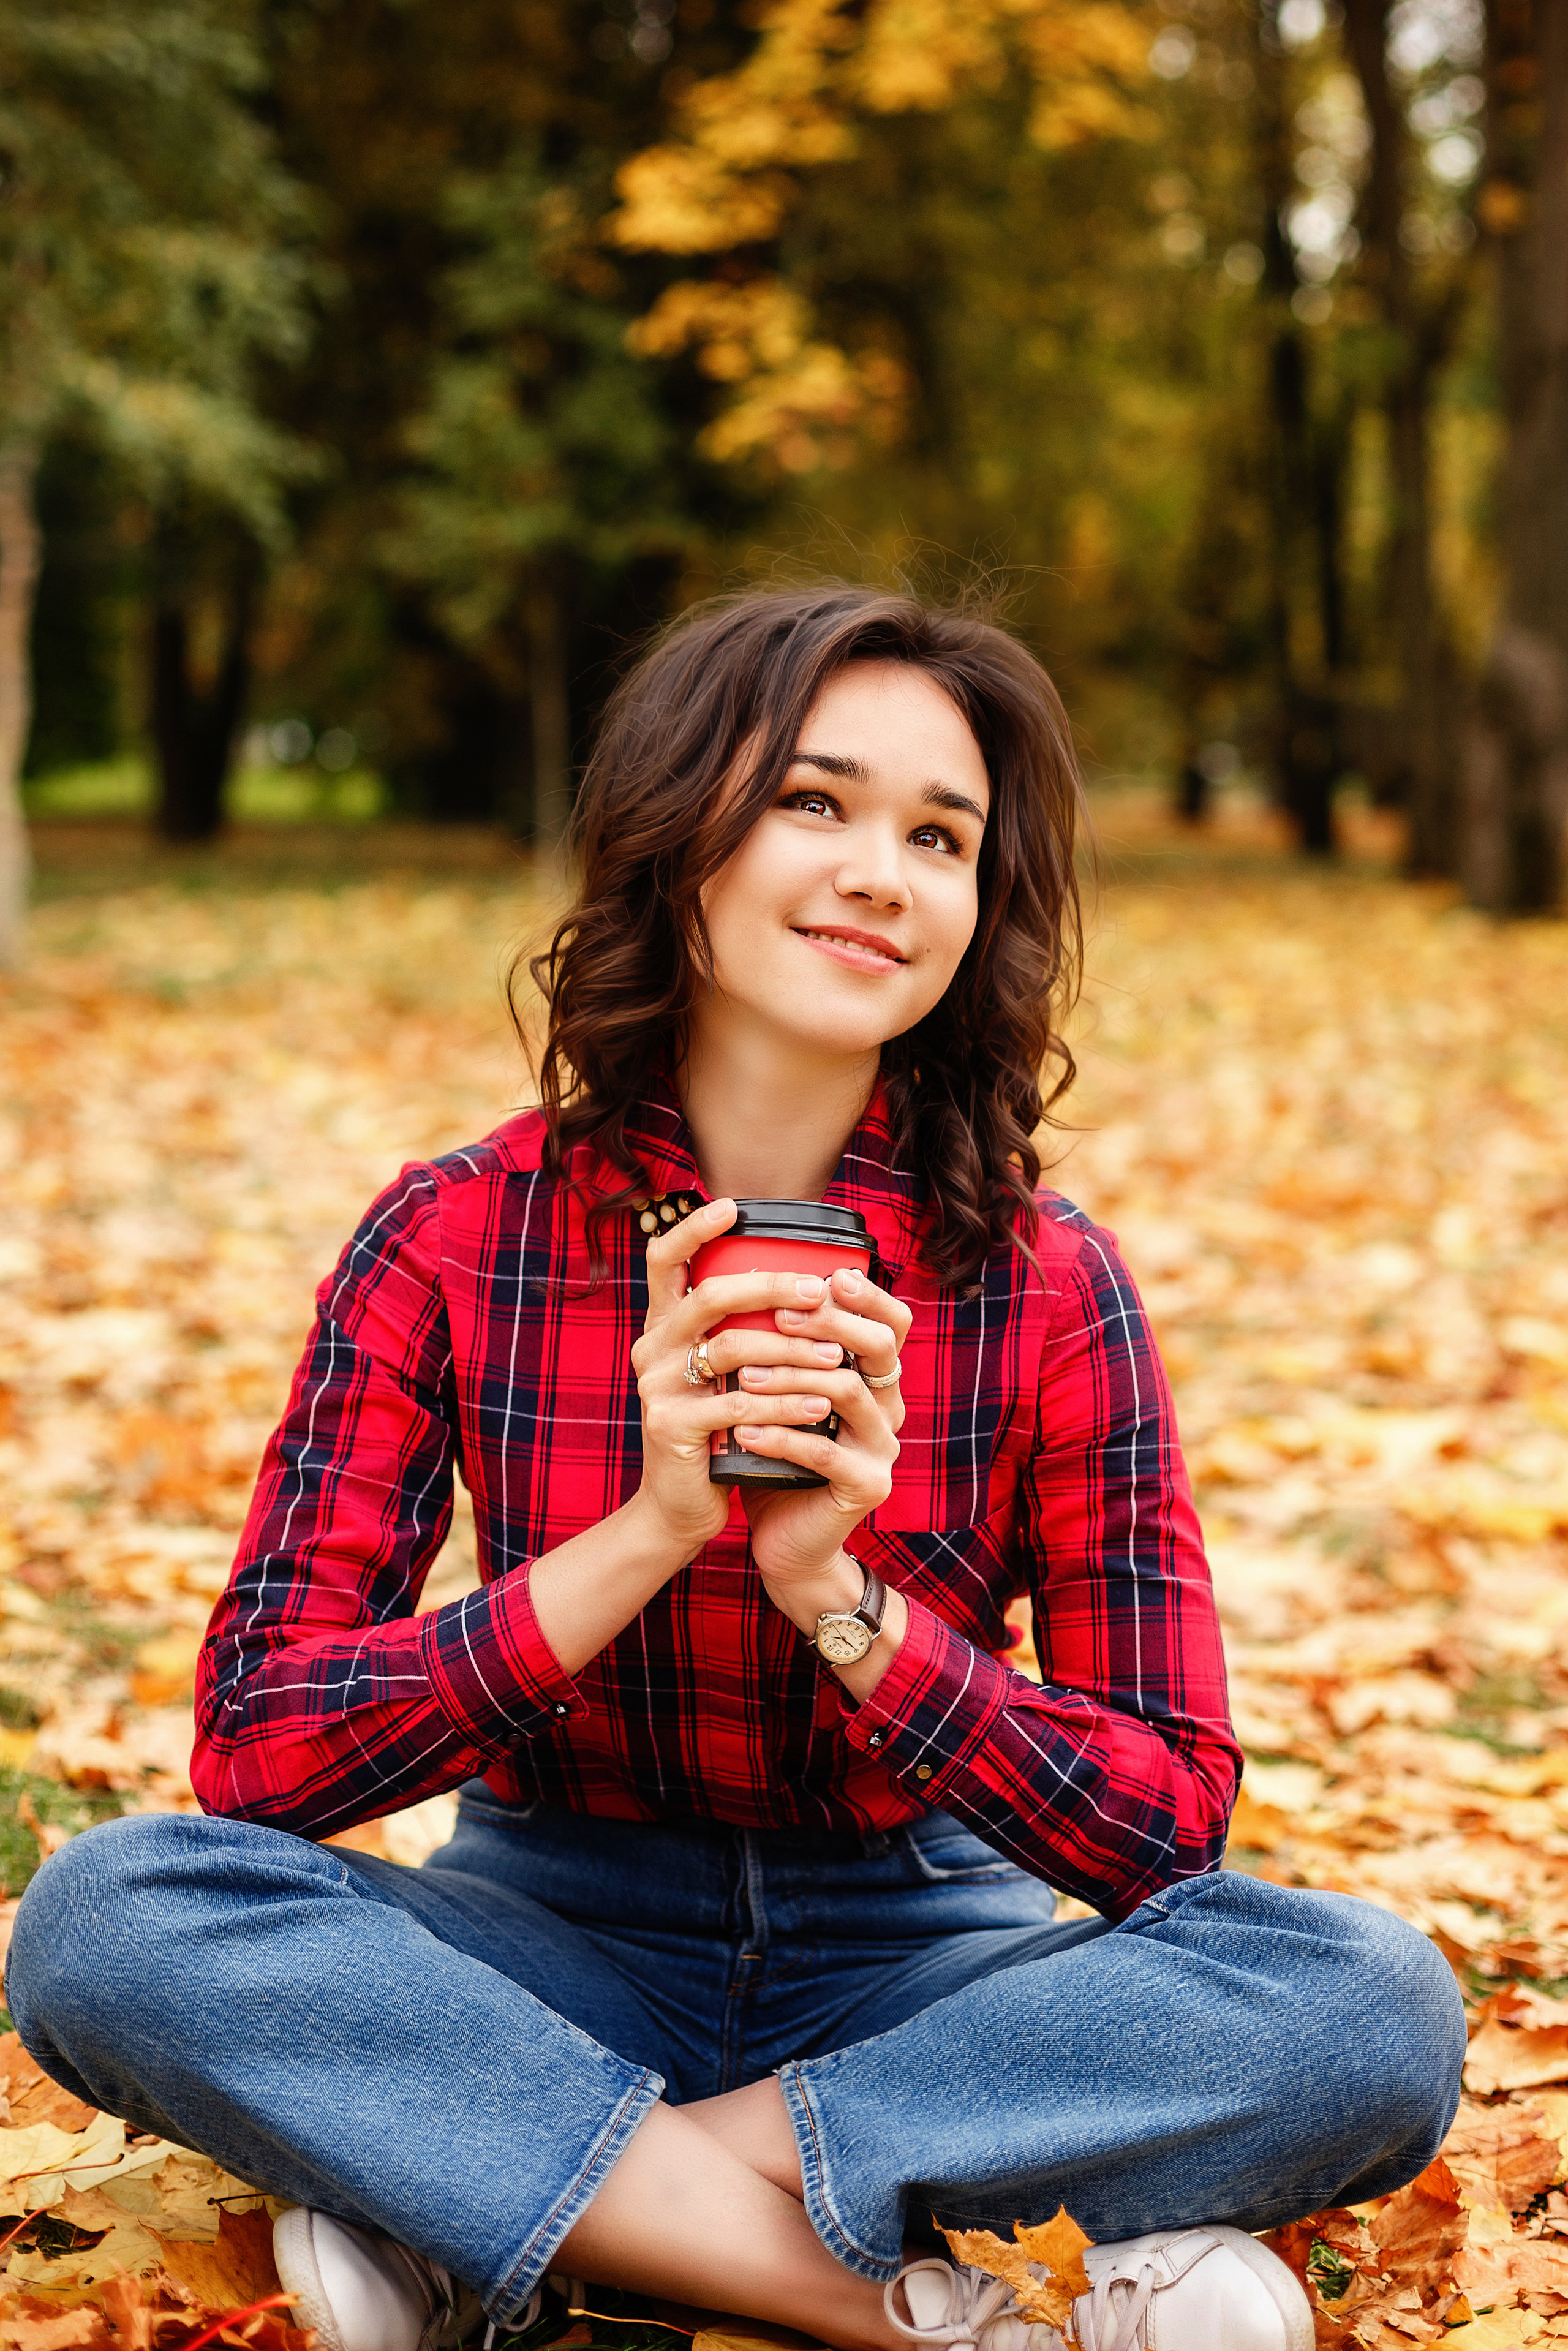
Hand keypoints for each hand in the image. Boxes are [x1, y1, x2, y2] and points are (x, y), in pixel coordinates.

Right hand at [631, 1201, 891, 1559]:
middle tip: (819, 1290)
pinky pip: (737, 1406)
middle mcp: (652, 1347)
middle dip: (769, 1287)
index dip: (692, 1229)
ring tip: (837, 1358)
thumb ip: (740, 1329)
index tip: (732, 1206)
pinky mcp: (671, 1427)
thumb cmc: (716, 1429)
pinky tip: (820, 1406)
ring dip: (790, 1351)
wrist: (679, 1505)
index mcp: (663, 1325)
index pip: (662, 1260)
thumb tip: (804, 1281)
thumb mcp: (721, 1372)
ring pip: (729, 1350)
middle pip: (708, 1296)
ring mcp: (657, 1387)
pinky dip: (784, 1404)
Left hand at [736, 1264, 910, 1594]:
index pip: (891, 1323)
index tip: (825, 1274)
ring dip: (792, 1376)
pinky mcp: (868, 1486)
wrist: (787, 1539)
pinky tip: (743, 1431)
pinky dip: (780, 1436)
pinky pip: (824, 1453)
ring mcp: (883, 1449)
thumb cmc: (777, 1459)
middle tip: (781, 1314)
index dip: (866, 1295)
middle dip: (830, 1322)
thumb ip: (779, 1350)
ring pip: (847, 1392)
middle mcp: (889, 1409)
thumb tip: (746, 1281)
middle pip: (880, 1347)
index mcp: (875, 1380)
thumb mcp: (780, 1399)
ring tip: (744, 1374)